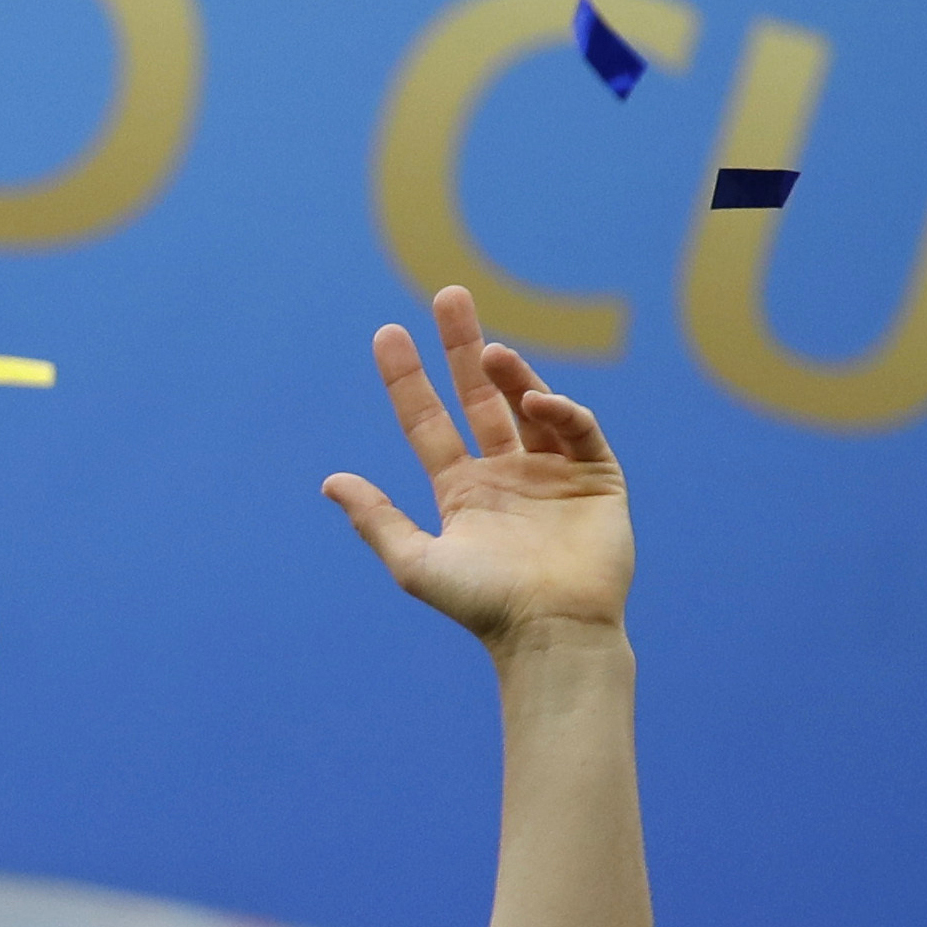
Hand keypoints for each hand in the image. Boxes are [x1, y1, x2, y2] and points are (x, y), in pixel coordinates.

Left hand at [322, 286, 633, 646]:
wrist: (550, 632)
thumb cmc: (482, 606)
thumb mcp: (416, 562)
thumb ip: (376, 520)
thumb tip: (329, 482)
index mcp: (463, 491)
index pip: (428, 421)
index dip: (407, 379)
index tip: (388, 333)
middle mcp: (506, 474)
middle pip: (479, 395)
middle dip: (462, 346)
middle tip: (449, 294)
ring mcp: (552, 472)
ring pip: (528, 404)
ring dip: (511, 374)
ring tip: (489, 351)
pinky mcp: (596, 477)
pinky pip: (576, 430)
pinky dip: (558, 411)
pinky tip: (536, 403)